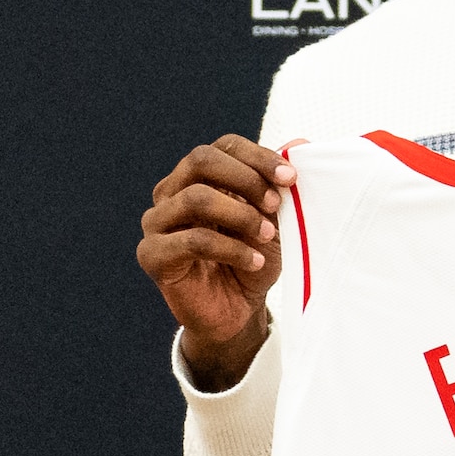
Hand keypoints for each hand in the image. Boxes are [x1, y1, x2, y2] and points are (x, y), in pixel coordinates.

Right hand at [140, 137, 284, 392]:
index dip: (258, 157)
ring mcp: (157, 222)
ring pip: (195, 198)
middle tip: (276, 205)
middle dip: (246, 179)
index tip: (290, 178)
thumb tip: (301, 143)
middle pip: (201, 160)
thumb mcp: (274, 221)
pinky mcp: (153, 254)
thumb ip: (280, 184)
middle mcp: (172, 191)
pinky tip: (253, 261)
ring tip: (267, 237)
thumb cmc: (251, 260)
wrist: (236, 312)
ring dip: (240, 215)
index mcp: (199, 175)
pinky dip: (230, 249)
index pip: (224, 146)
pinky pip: (192, 240)